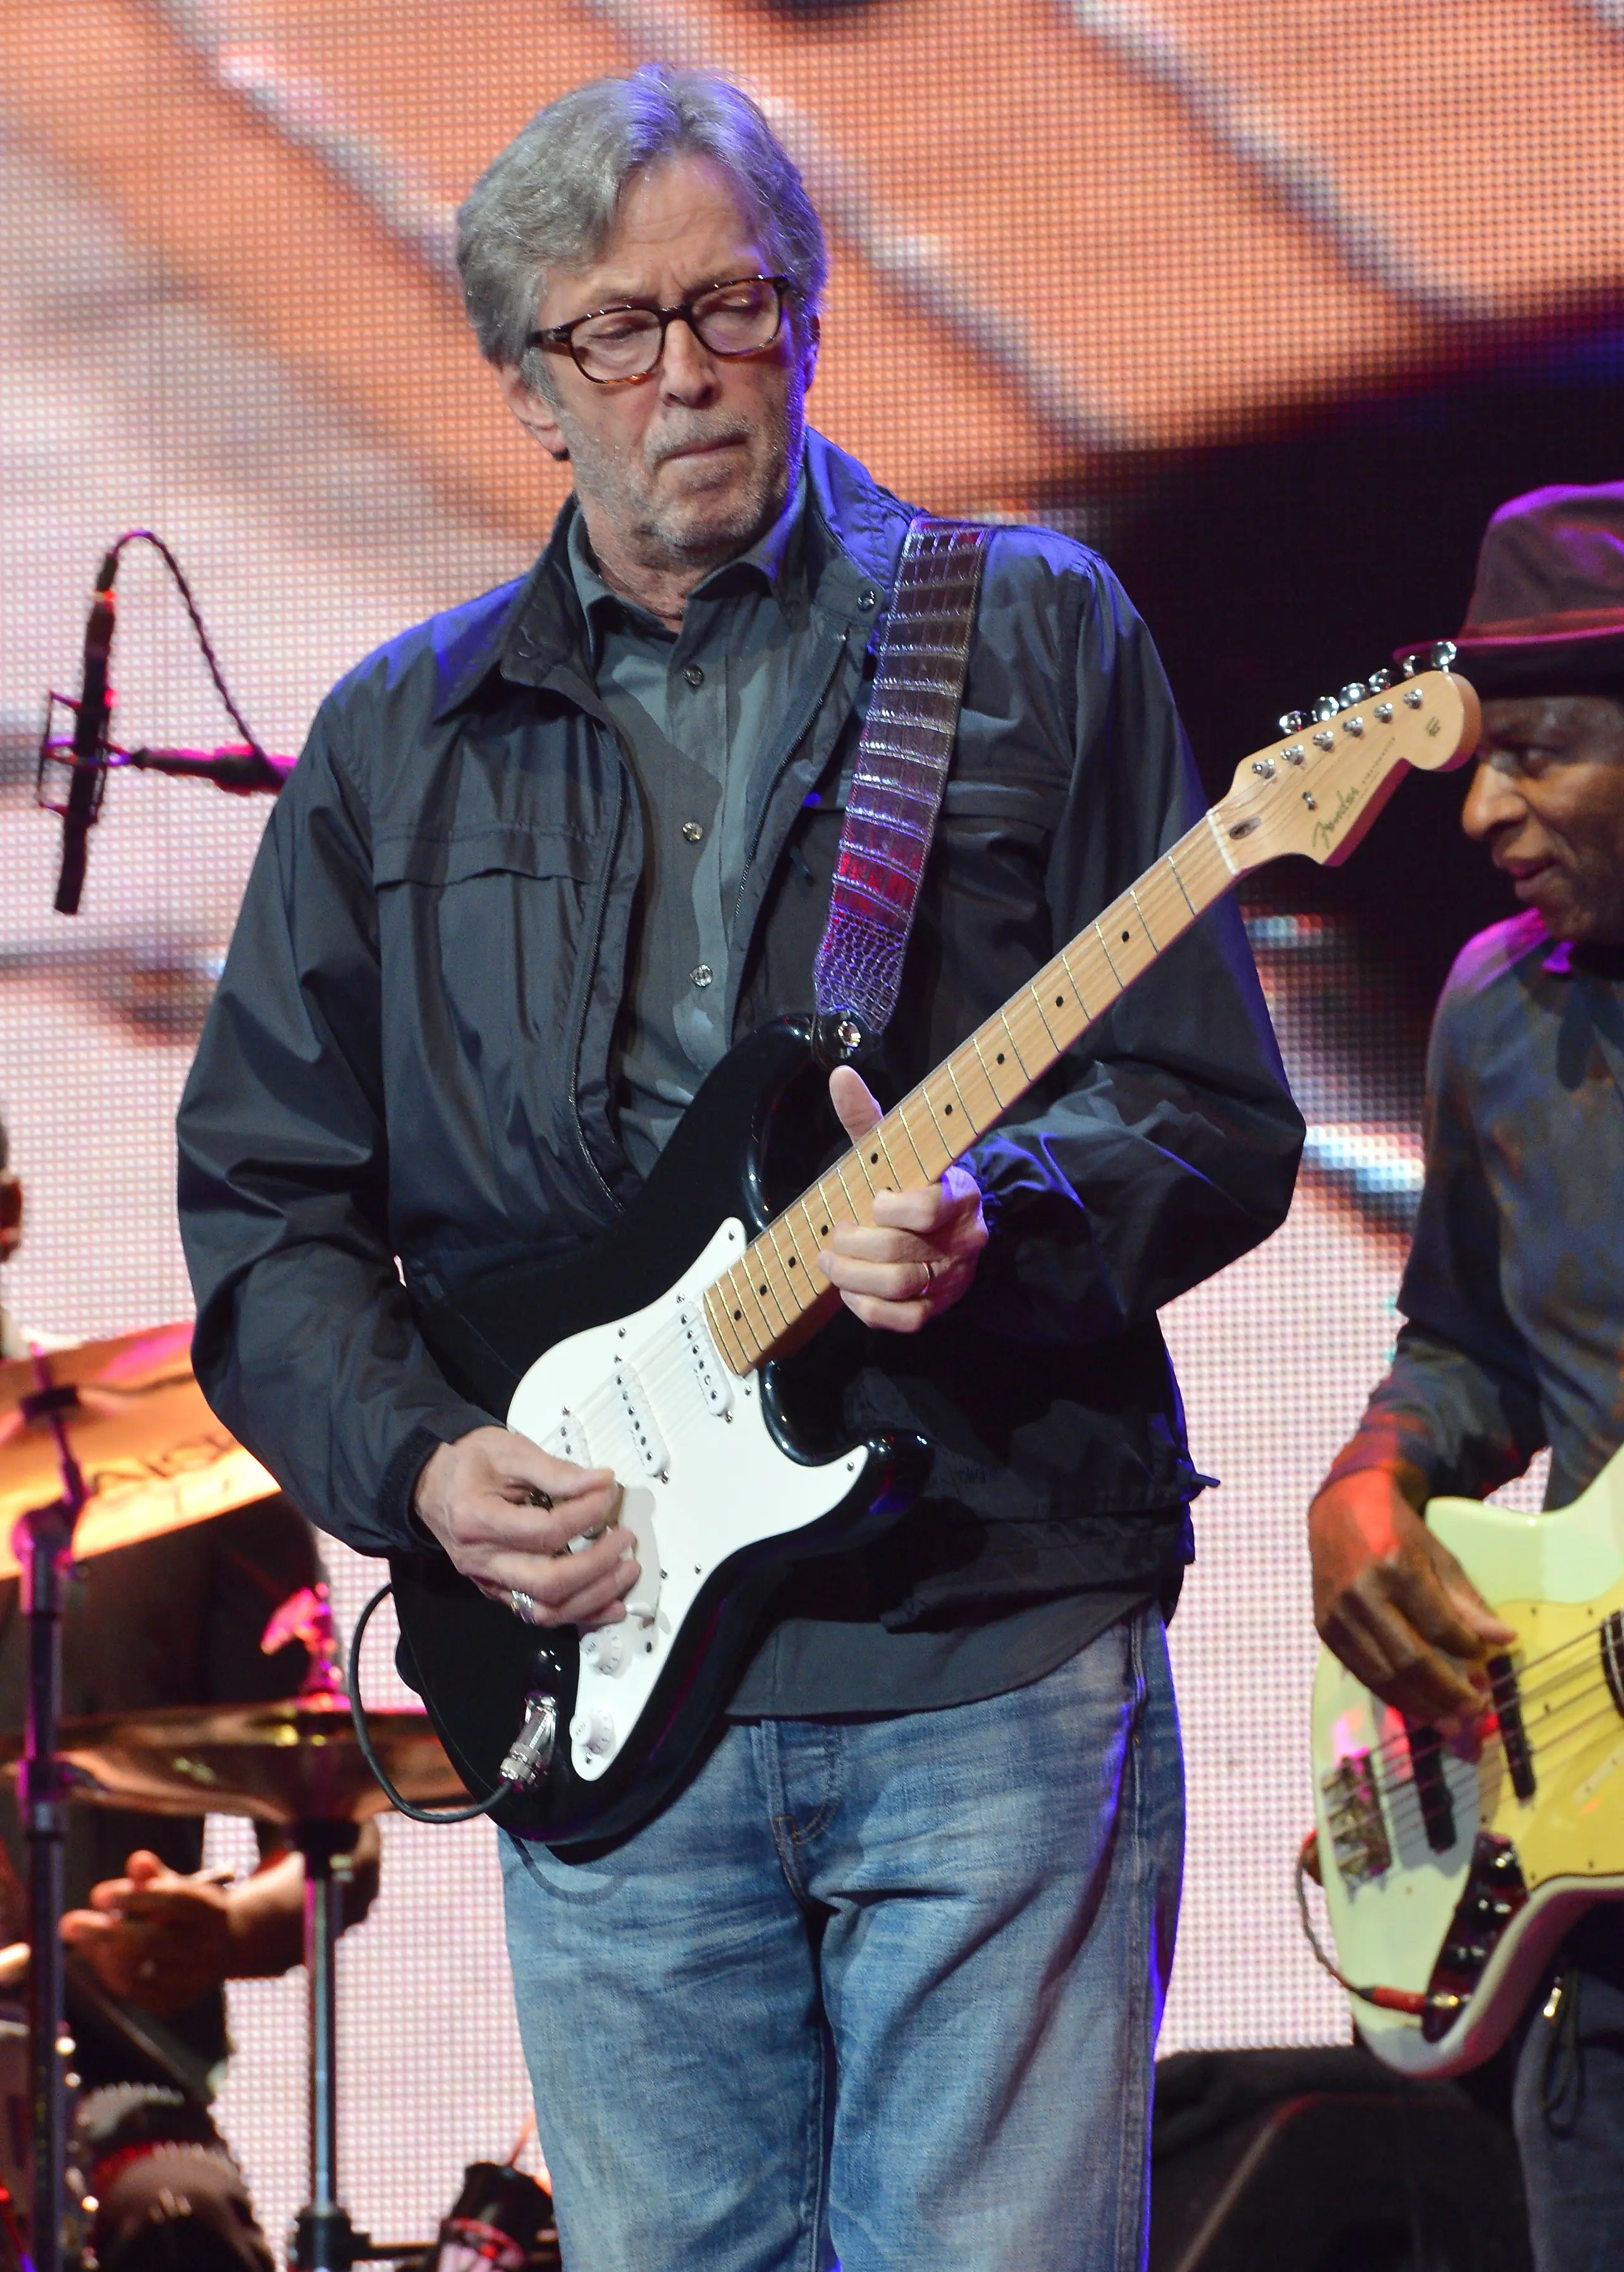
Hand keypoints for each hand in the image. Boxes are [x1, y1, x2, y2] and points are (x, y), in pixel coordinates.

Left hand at [61, 1851, 233, 2017]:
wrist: (229, 1944)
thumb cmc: (192, 1909)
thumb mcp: (181, 1886)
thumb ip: (155, 1876)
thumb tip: (137, 1861)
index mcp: (211, 1910)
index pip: (172, 1902)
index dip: (134, 1897)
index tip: (98, 1894)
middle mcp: (205, 1949)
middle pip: (150, 1942)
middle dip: (104, 1933)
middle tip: (69, 1924)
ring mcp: (191, 1980)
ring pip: (137, 1972)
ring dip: (103, 1954)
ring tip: (83, 1937)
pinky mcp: (176, 2002)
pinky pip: (135, 1993)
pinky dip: (113, 1975)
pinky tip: (102, 1957)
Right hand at [414, 1425, 635, 1628]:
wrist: (430, 1482)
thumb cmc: (468, 1462)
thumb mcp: (511, 1452)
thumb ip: (557, 1471)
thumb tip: (602, 1483)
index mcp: (478, 1520)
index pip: (545, 1531)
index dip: (585, 1516)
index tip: (608, 1495)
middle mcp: (481, 1560)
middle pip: (547, 1583)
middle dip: (597, 1566)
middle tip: (624, 1541)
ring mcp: (487, 1581)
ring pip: (545, 1610)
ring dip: (593, 1598)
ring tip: (625, 1574)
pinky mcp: (497, 1591)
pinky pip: (539, 1613)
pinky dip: (578, 1613)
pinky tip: (608, 1605)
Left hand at [817, 1066, 987, 1332]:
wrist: (947, 1221)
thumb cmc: (911, 1179)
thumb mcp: (895, 1146)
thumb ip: (867, 1116)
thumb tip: (840, 1076)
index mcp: (958, 1194)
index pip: (927, 1208)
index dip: (890, 1210)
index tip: (873, 1201)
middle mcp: (964, 1239)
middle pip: (900, 1253)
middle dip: (853, 1246)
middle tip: (833, 1237)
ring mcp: (953, 1276)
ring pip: (900, 1287)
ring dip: (852, 1277)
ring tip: (830, 1262)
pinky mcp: (940, 1306)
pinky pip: (904, 1320)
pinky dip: (869, 1308)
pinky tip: (851, 1291)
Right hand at [1310, 1468, 1514, 1726]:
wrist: (1342, 1507)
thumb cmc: (1397, 1531)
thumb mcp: (1438, 1556)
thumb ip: (1468, 1601)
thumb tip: (1503, 1640)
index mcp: (1395, 1567)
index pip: (1438, 1626)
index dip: (1466, 1649)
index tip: (1486, 1660)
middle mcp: (1361, 1593)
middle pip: (1409, 1659)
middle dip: (1446, 1692)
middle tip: (1475, 1712)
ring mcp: (1337, 1613)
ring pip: (1382, 1674)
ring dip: (1420, 1704)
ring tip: (1450, 1722)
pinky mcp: (1323, 1627)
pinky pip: (1360, 1671)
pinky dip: (1390, 1694)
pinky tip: (1416, 1706)